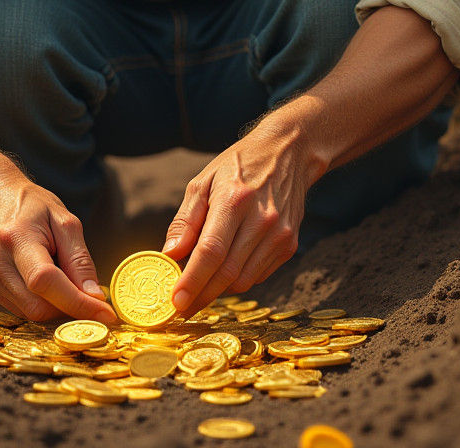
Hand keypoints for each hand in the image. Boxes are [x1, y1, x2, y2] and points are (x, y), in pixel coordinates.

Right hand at [0, 168, 116, 323]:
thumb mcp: (64, 220)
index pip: (46, 282)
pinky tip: (40, 277)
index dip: (77, 303)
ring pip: (29, 313)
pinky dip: (38, 300)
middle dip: (69, 307)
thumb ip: (80, 260)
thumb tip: (94, 296)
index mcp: (16, 237)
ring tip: (57, 272)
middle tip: (90, 296)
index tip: (106, 315)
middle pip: (38, 306)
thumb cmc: (31, 204)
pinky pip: (18, 308)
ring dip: (54, 304)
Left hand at [161, 116, 322, 316]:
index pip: (211, 251)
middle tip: (180, 307)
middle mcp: (262, 219)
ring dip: (219, 289)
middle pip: (227, 272)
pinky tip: (226, 267)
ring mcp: (280, 234)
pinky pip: (258, 275)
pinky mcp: (290, 244)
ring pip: (243, 280)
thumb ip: (186, 220)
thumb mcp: (203, 181)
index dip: (192, 281)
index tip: (175, 302)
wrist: (288, 152)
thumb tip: (169, 255)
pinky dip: (239, 278)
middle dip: (201, 295)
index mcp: (235, 200)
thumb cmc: (239, 165)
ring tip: (200, 285)